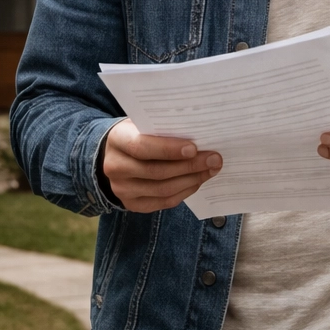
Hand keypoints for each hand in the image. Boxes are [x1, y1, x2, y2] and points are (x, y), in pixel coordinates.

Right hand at [102, 119, 221, 212]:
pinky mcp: (132, 204)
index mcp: (117, 140)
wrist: (116, 154)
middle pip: (156, 171)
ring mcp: (122, 189)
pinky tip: (197, 181)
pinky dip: (184, 192)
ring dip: (191, 180)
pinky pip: (164, 202)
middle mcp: (115, 167)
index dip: (168, 149)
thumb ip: (163, 129)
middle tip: (214, 159)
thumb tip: (200, 136)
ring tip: (210, 170)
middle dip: (189, 166)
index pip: (141, 147)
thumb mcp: (143, 124)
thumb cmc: (137, 134)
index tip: (194, 148)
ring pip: (163, 189)